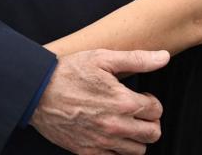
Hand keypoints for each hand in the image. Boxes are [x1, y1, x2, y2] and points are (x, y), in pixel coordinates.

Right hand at [31, 49, 168, 154]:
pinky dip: (118, 149)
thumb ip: (137, 59)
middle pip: (152, 134)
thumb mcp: (103, 58)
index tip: (141, 96)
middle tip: (138, 112)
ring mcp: (101, 142)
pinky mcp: (87, 152)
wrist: (37, 92)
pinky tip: (110, 134)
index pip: (157, 110)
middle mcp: (115, 125)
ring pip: (137, 150)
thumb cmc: (69, 72)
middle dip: (149, 122)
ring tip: (125, 123)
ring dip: (136, 137)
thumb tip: (164, 57)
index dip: (151, 101)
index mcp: (123, 101)